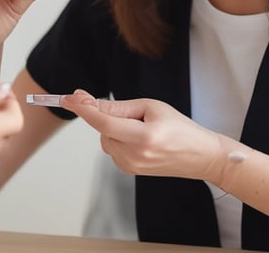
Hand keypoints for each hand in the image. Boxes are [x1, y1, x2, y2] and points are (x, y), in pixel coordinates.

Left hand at [61, 90, 225, 181]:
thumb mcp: (152, 107)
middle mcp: (134, 156)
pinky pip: (112, 147)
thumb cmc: (180, 128)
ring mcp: (131, 167)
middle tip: (133, 112)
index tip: (68, 98)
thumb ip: (119, 108)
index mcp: (143, 137)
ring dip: (114, 128)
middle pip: (103, 129)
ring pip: (105, 138)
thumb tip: (90, 103)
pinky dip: (118, 138)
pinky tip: (139, 138)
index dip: (84, 109)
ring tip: (143, 128)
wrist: (200, 155)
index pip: (104, 123)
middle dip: (107, 115)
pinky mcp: (129, 170)